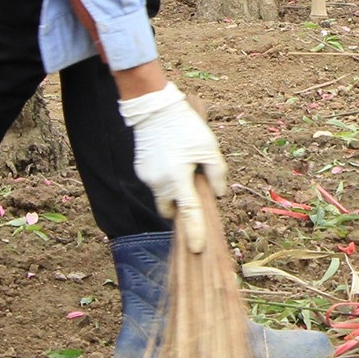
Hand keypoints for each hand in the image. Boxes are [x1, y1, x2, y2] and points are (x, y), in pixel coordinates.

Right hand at [117, 85, 228, 249]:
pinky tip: (172, 161)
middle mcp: (159, 183)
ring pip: (162, 195)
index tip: (198, 249)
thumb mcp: (209, 148)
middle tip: (193, 194)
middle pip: (170, 210)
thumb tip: (218, 194)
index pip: (188, 213)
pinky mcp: (140, 169)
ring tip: (184, 167)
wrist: (155, 109)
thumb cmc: (185, 127)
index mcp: (178, 179)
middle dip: (180, 210)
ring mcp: (147, 177)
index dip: (194, 232)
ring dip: (174, 191)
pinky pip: (155, 183)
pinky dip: (165, 180)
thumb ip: (217, 174)